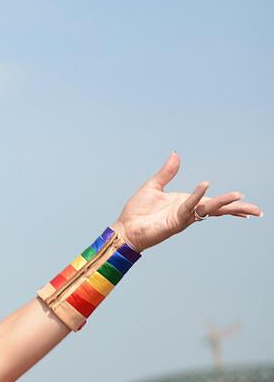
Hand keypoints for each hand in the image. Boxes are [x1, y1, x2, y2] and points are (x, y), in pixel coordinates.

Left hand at [112, 152, 261, 252]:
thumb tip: (176, 154)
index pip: (211, 202)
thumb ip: (167, 172)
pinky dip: (197, 196)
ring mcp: (183, 217)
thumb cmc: (137, 211)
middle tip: (257, 211)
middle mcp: (187, 211)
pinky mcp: (174, 221)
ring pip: (207, 208)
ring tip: (240, 199)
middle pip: (216, 209)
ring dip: (223, 204)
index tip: (243, 200)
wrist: (125, 228)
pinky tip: (205, 187)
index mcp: (185, 202)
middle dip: (236, 209)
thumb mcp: (153, 186)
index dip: (227, 202)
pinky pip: (189, 206)